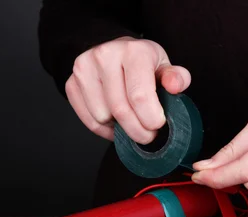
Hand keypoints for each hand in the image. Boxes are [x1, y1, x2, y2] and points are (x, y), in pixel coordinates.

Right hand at [65, 36, 190, 144]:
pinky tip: (115, 123)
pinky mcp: (71, 82)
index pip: (139, 95)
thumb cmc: (142, 63)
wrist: (112, 50)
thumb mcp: (163, 66)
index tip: (158, 125)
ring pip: (102, 117)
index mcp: (134, 52)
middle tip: (148, 135)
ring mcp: (84, 69)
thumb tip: (175, 86)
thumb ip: (176, 78)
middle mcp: (105, 56)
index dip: (150, 118)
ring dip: (120, 128)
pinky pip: (88, 120)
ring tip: (131, 120)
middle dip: (138, 131)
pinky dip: (104, 130)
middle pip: (120, 110)